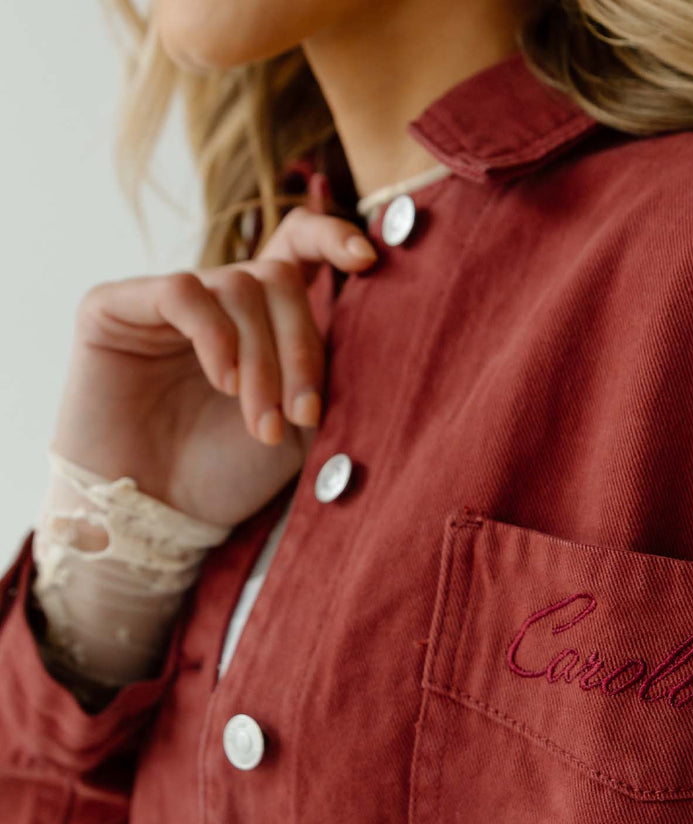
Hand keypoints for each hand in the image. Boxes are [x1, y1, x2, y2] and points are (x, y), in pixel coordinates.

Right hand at [49, 177, 375, 528]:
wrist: (161, 514)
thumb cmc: (231, 474)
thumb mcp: (302, 428)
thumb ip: (329, 373)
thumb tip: (374, 326)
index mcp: (264, 320)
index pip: (298, 248)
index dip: (332, 238)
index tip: (369, 257)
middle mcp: (217, 301)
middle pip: (278, 278)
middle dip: (300, 348)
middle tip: (301, 414)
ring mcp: (166, 301)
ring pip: (238, 286)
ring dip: (262, 361)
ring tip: (261, 423)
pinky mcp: (116, 307)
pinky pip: (183, 293)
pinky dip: (216, 337)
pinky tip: (223, 383)